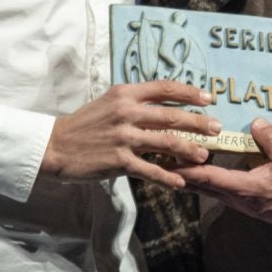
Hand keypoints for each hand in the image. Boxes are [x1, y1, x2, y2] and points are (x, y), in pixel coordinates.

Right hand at [42, 81, 221, 189]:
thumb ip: (134, 100)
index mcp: (125, 94)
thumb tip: (164, 102)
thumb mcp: (109, 102)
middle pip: (173, 116)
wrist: (55, 145)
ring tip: (204, 155)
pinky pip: (151, 170)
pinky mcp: (119, 161)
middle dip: (199, 122)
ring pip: (167, 143)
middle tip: (216, 128)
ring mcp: (124, 138)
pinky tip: (181, 182)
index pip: (164, 88)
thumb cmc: (84, 123)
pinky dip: (169, 178)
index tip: (208, 98)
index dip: (190, 93)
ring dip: (190, 150)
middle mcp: (127, 113)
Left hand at [176, 118, 271, 236]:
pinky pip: (212, 188)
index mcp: (242, 187)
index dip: (185, 168)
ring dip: (185, 174)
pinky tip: (193, 167)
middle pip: (197, 184)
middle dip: (176, 171)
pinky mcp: (238, 199)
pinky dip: (199, 177)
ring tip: (168, 158)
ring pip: (202, 187)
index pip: (206, 177)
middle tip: (157, 155)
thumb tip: (256, 123)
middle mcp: (232, 196)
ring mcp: (234, 200)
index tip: (167, 157)